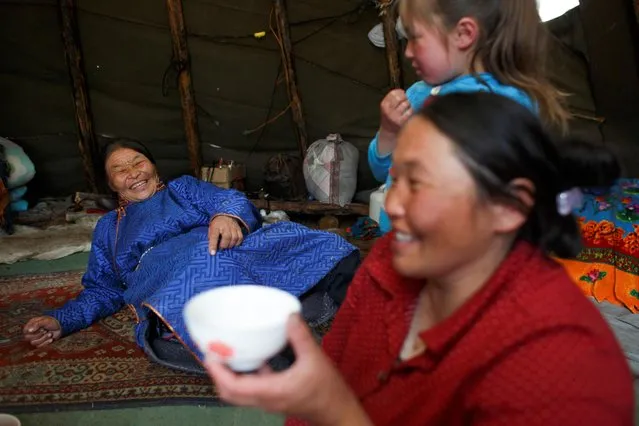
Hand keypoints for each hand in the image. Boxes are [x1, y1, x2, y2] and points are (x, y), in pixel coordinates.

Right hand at [23, 316, 61, 347]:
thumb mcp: (45, 321)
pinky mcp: (41, 343)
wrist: (61, 327)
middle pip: (28, 338)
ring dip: (43, 339)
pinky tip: (51, 339)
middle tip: (45, 330)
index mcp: (31, 325)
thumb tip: (29, 330)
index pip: (25, 331)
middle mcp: (32, 332)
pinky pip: (39, 346)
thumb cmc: (52, 322)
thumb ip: (37, 324)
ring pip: (33, 343)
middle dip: (38, 335)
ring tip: (50, 334)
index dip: (31, 331)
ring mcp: (36, 338)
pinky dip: (46, 343)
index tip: (39, 328)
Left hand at [205, 315, 369, 425]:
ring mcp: (268, 401)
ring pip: (239, 393)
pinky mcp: (275, 398)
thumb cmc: (327, 389)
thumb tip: (289, 315)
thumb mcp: (315, 359)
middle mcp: (264, 399)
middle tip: (213, 352)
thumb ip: (300, 337)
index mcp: (270, 390)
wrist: (337, 411)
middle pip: (229, 393)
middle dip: (217, 374)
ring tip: (226, 354)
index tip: (210, 354)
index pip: (233, 386)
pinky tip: (255, 358)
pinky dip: (246, 376)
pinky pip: (252, 389)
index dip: (217, 372)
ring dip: (228, 377)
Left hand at [209, 215, 243, 254]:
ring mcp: (233, 226)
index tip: (212, 253)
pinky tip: (233, 244)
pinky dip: (237, 243)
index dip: (213, 245)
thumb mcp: (211, 229)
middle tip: (221, 248)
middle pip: (227, 237)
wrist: (225, 215)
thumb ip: (211, 238)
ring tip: (227, 246)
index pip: (214, 236)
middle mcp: (225, 225)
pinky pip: (240, 237)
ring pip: (234, 238)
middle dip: (224, 245)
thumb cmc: (216, 225)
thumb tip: (213, 249)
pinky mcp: (239, 228)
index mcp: (216, 226)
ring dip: (230, 245)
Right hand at [380, 89, 412, 135]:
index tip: (402, 94)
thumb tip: (406, 92)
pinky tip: (408, 113)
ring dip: (409, 104)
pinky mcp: (401, 122)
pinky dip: (411, 111)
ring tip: (406, 108)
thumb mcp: (387, 106)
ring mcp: (395, 116)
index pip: (393, 93)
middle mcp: (388, 110)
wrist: (388, 131)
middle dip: (405, 98)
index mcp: (384, 105)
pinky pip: (410, 111)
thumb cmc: (390, 116)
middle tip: (405, 101)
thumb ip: (394, 98)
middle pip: (400, 97)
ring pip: (406, 103)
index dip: (400, 92)